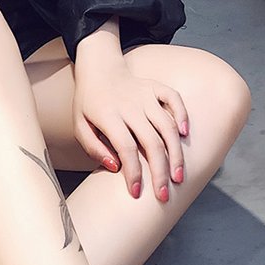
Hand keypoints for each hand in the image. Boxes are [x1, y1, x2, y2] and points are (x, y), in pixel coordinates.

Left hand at [73, 44, 188, 201]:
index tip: (137, 193)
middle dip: (159, 172)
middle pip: (151, 142)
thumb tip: (115, 167)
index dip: (133, 173)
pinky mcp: (156, 87)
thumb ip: (93, 148)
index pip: (126, 149)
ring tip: (179, 177)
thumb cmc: (88, 105)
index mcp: (109, 116)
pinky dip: (182, 116)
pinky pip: (174, 99)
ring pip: (167, 126)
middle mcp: (130, 106)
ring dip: (176, 154)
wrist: (98, 68)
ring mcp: (146, 95)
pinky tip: (185, 136)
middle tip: (164, 195)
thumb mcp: (80, 127)